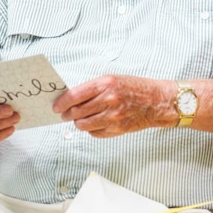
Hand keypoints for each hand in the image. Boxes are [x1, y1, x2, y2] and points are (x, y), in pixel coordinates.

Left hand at [53, 75, 170, 137]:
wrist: (157, 101)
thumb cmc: (134, 88)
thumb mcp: (112, 80)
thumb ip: (92, 88)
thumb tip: (70, 98)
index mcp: (105, 84)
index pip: (75, 96)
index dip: (61, 103)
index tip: (55, 106)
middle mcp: (108, 100)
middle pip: (76, 112)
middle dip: (67, 114)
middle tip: (64, 114)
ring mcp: (113, 117)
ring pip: (83, 125)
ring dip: (78, 123)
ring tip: (80, 119)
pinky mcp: (117, 129)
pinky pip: (95, 133)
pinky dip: (91, 129)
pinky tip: (95, 123)